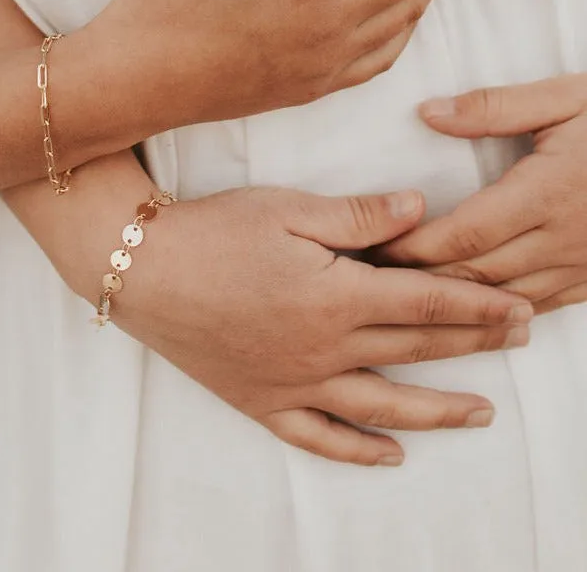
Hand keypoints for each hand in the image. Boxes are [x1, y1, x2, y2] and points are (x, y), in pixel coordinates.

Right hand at [110, 186, 530, 465]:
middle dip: (475, 344)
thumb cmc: (213, 231)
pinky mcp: (261, 400)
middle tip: (522, 339)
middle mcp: (324, 348)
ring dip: (437, 410)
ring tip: (481, 415)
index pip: (426, 303)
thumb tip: (419, 209)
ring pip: (382, 405)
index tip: (520, 307)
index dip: (478, 304)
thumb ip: (357, 216)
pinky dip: (359, 450)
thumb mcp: (286, 210)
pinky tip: (390, 454)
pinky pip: (319, 437)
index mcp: (336, 295)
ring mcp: (294, 382)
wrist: (142, 269)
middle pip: (415, 350)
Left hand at [379, 75, 586, 314]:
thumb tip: (428, 114)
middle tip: (368, 281)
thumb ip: (494, 107)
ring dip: (454, 305)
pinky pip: (544, 305)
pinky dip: (501, 311)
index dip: (411, 249)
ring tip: (404, 302)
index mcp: (547, 193)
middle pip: (475, 275)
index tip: (369, 249)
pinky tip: (473, 314)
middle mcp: (565, 238)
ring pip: (506, 299)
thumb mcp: (568, 97)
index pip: (462, 236)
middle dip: (418, 282)